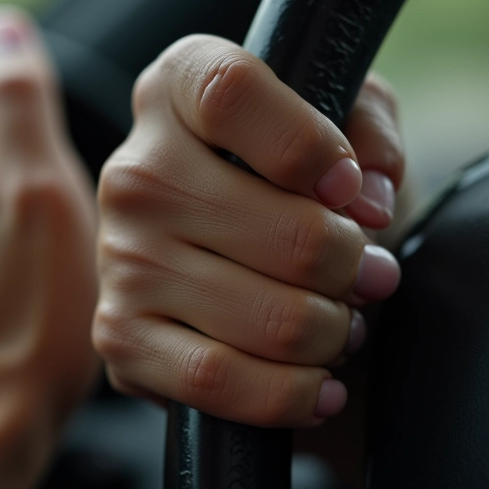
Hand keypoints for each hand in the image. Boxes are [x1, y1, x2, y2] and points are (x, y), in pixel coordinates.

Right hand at [93, 35, 401, 427]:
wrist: (223, 258)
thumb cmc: (288, 184)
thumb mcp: (335, 122)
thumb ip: (364, 120)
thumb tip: (368, 195)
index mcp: (174, 92)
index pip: (231, 95)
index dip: (310, 145)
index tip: (352, 188)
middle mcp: (134, 173)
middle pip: (284, 229)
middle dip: (352, 266)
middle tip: (369, 275)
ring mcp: (119, 258)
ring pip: (267, 316)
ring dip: (331, 332)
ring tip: (344, 324)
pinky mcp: (119, 335)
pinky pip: (218, 379)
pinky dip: (287, 395)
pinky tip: (318, 387)